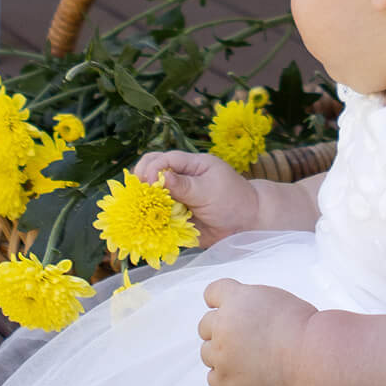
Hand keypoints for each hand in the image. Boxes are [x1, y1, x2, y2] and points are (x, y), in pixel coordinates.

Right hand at [131, 150, 261, 245]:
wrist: (247, 225)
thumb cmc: (234, 200)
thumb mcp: (209, 190)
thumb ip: (185, 186)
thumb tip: (161, 177)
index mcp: (191, 165)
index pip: (163, 159)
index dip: (152, 169)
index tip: (149, 183)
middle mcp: (180, 179)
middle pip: (150, 173)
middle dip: (142, 183)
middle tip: (139, 196)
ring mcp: (176, 198)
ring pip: (150, 196)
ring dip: (143, 203)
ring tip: (139, 212)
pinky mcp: (175, 217)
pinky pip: (157, 217)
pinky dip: (150, 221)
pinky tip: (144, 225)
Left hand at [197, 278, 314, 385]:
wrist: (310, 356)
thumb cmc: (301, 326)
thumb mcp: (272, 297)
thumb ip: (247, 302)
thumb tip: (237, 315)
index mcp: (235, 298)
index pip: (211, 293)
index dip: (221, 301)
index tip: (229, 309)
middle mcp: (222, 324)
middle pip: (205, 325)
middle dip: (222, 329)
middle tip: (246, 337)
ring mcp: (221, 354)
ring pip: (206, 352)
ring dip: (222, 354)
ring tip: (248, 357)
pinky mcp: (225, 379)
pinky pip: (212, 377)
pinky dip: (225, 377)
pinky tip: (243, 373)